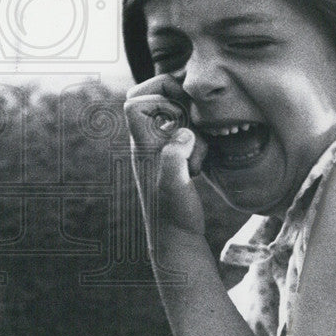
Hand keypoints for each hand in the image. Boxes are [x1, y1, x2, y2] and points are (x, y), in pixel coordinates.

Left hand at [124, 74, 208, 238]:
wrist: (177, 241)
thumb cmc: (174, 216)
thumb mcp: (175, 186)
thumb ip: (175, 158)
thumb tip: (184, 133)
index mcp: (143, 145)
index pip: (135, 102)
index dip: (157, 94)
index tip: (181, 109)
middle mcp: (148, 144)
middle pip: (154, 100)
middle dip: (180, 104)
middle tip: (195, 127)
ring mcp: (161, 151)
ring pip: (176, 117)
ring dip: (193, 127)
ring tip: (197, 158)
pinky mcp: (174, 160)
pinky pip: (186, 136)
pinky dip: (197, 143)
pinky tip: (200, 167)